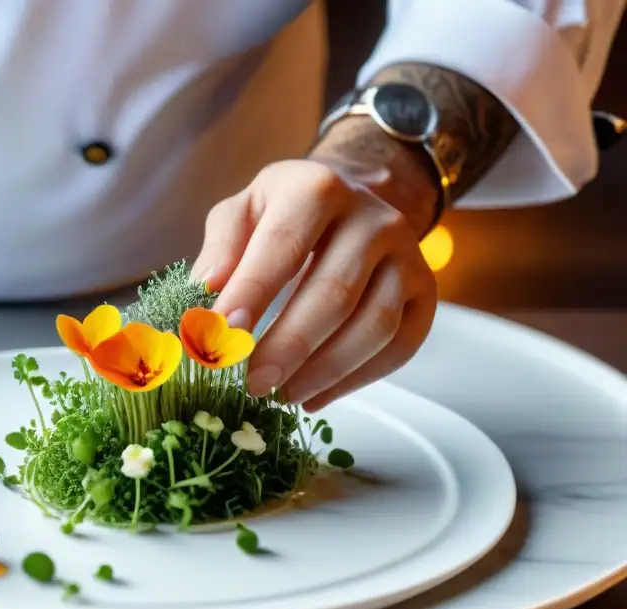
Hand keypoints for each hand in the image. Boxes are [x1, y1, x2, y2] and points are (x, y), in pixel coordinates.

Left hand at [192, 154, 437, 411]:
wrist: (351, 206)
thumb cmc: (284, 216)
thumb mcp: (243, 213)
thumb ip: (222, 248)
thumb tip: (206, 291)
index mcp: (318, 189)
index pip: (283, 245)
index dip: (253, 293)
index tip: (223, 335)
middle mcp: (373, 219)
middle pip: (334, 294)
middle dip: (289, 347)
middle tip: (251, 384)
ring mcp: (408, 256)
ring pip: (374, 326)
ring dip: (324, 371)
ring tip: (281, 395)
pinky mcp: (425, 292)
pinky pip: (399, 346)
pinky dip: (355, 380)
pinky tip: (314, 396)